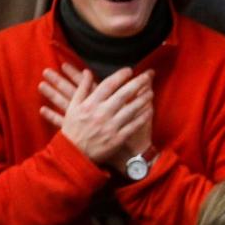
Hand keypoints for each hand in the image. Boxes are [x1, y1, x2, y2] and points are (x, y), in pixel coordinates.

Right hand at [39, 65, 153, 166]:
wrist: (74, 154)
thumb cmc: (73, 129)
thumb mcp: (73, 107)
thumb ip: (81, 89)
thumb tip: (87, 72)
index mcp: (90, 104)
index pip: (108, 84)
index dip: (120, 76)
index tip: (129, 70)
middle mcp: (101, 113)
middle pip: (123, 94)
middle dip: (137, 83)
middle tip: (147, 75)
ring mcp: (110, 126)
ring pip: (131, 109)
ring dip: (143, 99)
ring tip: (151, 92)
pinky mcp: (118, 138)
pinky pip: (134, 125)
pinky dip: (143, 117)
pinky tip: (150, 110)